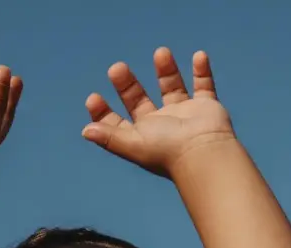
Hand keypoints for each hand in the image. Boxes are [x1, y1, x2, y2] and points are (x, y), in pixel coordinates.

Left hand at [82, 49, 234, 178]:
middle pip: (139, 101)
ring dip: (166, 70)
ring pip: (172, 88)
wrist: (204, 152)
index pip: (118, 124)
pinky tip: (199, 55)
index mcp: (142, 137)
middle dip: (127, 85)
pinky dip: (202, 71)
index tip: (93, 98)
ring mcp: (184, 116)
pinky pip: (204, 86)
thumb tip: (85, 131)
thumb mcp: (134, 143)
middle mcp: (161, 126)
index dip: (103, 113)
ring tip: (161, 52)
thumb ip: (110, 137)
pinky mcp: (205, 108)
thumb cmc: (168, 150)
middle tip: (117, 68)